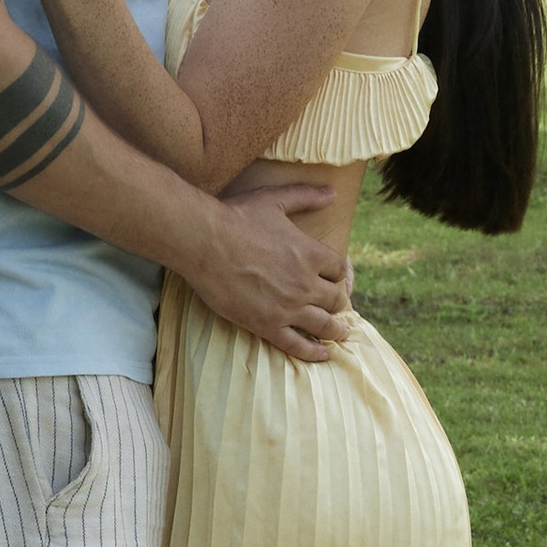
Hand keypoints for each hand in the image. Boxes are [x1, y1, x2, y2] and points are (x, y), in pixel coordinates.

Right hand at [198, 183, 353, 363]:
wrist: (203, 241)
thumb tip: (333, 192)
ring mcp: (288, 307)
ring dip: (337, 330)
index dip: (339, 273)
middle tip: (339, 306)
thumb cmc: (237, 217)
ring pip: (324, 325)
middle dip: (339, 302)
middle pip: (336, 299)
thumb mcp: (275, 199)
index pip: (339, 269)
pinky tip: (323, 354)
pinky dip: (314, 352)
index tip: (336, 277)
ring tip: (342, 334)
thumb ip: (306, 196)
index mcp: (311, 253)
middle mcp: (306, 283)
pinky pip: (298, 345)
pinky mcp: (267, 325)